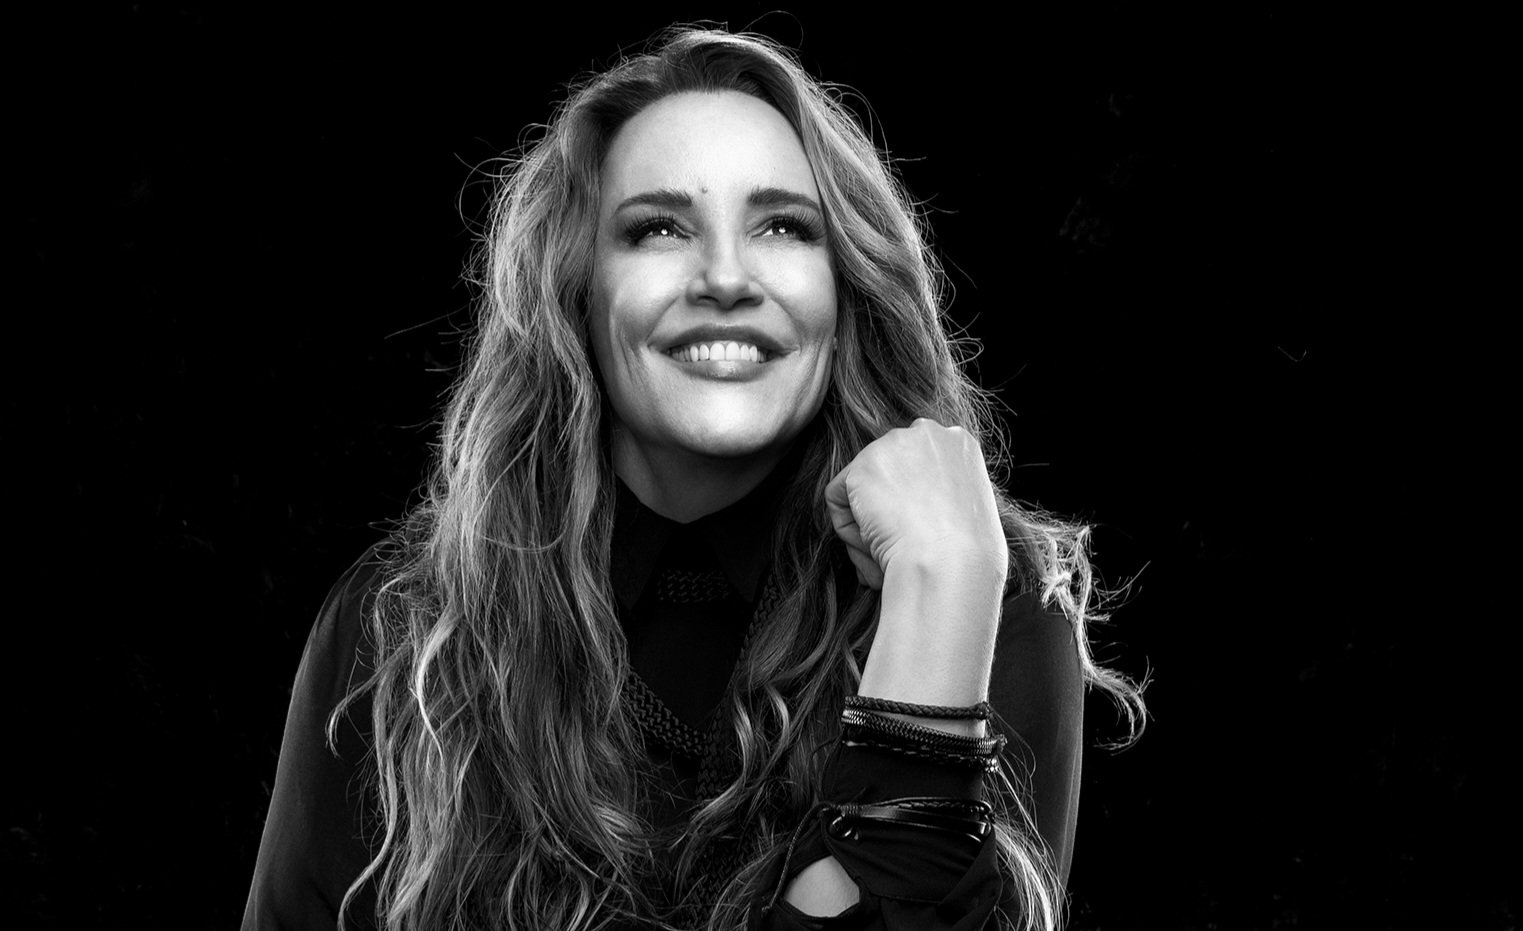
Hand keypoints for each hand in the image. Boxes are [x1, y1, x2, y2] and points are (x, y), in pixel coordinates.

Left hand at [824, 418, 1006, 590]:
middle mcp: (925, 433)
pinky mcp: (861, 467)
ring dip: (870, 526)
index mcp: (958, 442)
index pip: (918, 464)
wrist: (950, 564)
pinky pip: (838, 500)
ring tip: (895, 550)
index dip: (914, 502)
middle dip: (888, 511)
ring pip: (862, 490)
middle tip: (907, 545)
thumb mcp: (968, 509)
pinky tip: (876, 544)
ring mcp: (891, 445)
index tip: (922, 531)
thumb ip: (941, 493)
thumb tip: (911, 508)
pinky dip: (849, 531)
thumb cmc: (967, 555)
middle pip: (887, 473)